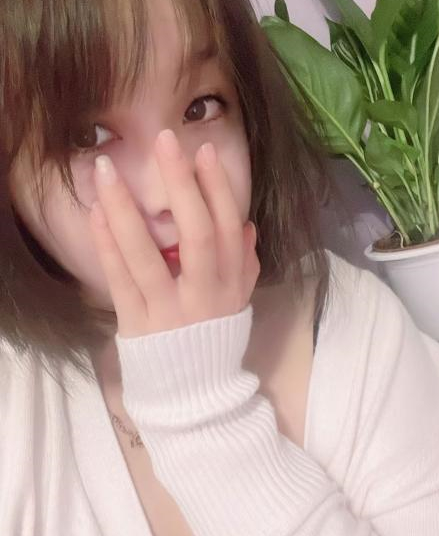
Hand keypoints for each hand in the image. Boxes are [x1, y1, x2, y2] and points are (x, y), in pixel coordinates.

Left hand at [88, 128, 259, 337]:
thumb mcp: (240, 301)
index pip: (229, 230)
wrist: (194, 394)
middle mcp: (203, 295)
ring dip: (125, 209)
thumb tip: (246, 224)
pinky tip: (95, 213)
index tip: (202, 151)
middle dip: (181, 186)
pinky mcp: (135, 324)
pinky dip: (106, 245)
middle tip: (164, 141)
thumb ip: (246, 263)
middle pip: (197, 235)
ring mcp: (167, 310)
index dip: (217, 189)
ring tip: (106, 170)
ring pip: (147, 255)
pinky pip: (119, 280)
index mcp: (232, 285)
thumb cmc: (214, 337)